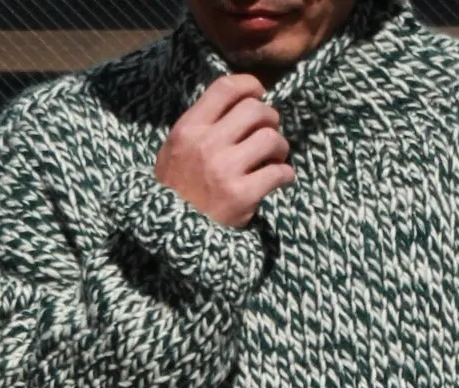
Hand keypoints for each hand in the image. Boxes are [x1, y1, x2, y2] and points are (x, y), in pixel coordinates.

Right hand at [155, 72, 294, 227]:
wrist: (173, 232)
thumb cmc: (177, 187)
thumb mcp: (176, 147)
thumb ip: (203, 124)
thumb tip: (240, 103)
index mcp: (190, 127)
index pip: (226, 88)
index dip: (250, 85)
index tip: (260, 93)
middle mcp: (207, 144)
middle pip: (255, 110)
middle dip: (270, 119)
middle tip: (269, 133)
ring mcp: (225, 170)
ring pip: (271, 139)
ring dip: (280, 146)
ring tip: (275, 158)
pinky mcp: (242, 196)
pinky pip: (278, 173)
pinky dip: (286, 174)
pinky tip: (281, 179)